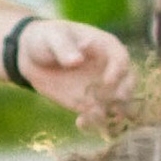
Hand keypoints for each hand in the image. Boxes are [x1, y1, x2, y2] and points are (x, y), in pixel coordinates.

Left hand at [9, 15, 132, 120]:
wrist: (32, 56)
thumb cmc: (47, 38)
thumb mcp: (52, 38)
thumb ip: (64, 48)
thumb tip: (76, 61)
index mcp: (106, 47)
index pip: (121, 59)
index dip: (118, 71)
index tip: (108, 82)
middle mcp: (110, 69)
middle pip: (128, 83)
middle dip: (124, 95)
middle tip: (114, 105)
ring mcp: (102, 88)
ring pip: (118, 104)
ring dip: (113, 113)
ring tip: (95, 117)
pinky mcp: (89, 104)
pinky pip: (98, 116)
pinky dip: (93, 122)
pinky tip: (80, 123)